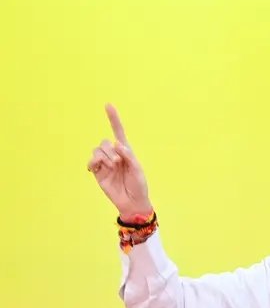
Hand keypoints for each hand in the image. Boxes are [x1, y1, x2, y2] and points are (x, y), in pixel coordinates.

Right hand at [87, 104, 152, 220]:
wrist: (132, 202)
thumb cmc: (138, 186)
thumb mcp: (138, 169)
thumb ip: (128, 155)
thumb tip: (116, 144)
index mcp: (126, 152)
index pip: (118, 132)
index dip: (113, 119)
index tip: (108, 105)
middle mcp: (114, 155)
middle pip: (105, 142)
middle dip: (111, 151)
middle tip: (118, 162)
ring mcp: (105, 163)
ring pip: (97, 149)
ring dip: (104, 156)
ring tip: (113, 167)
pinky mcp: (98, 172)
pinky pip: (91, 161)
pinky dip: (93, 162)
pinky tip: (96, 168)